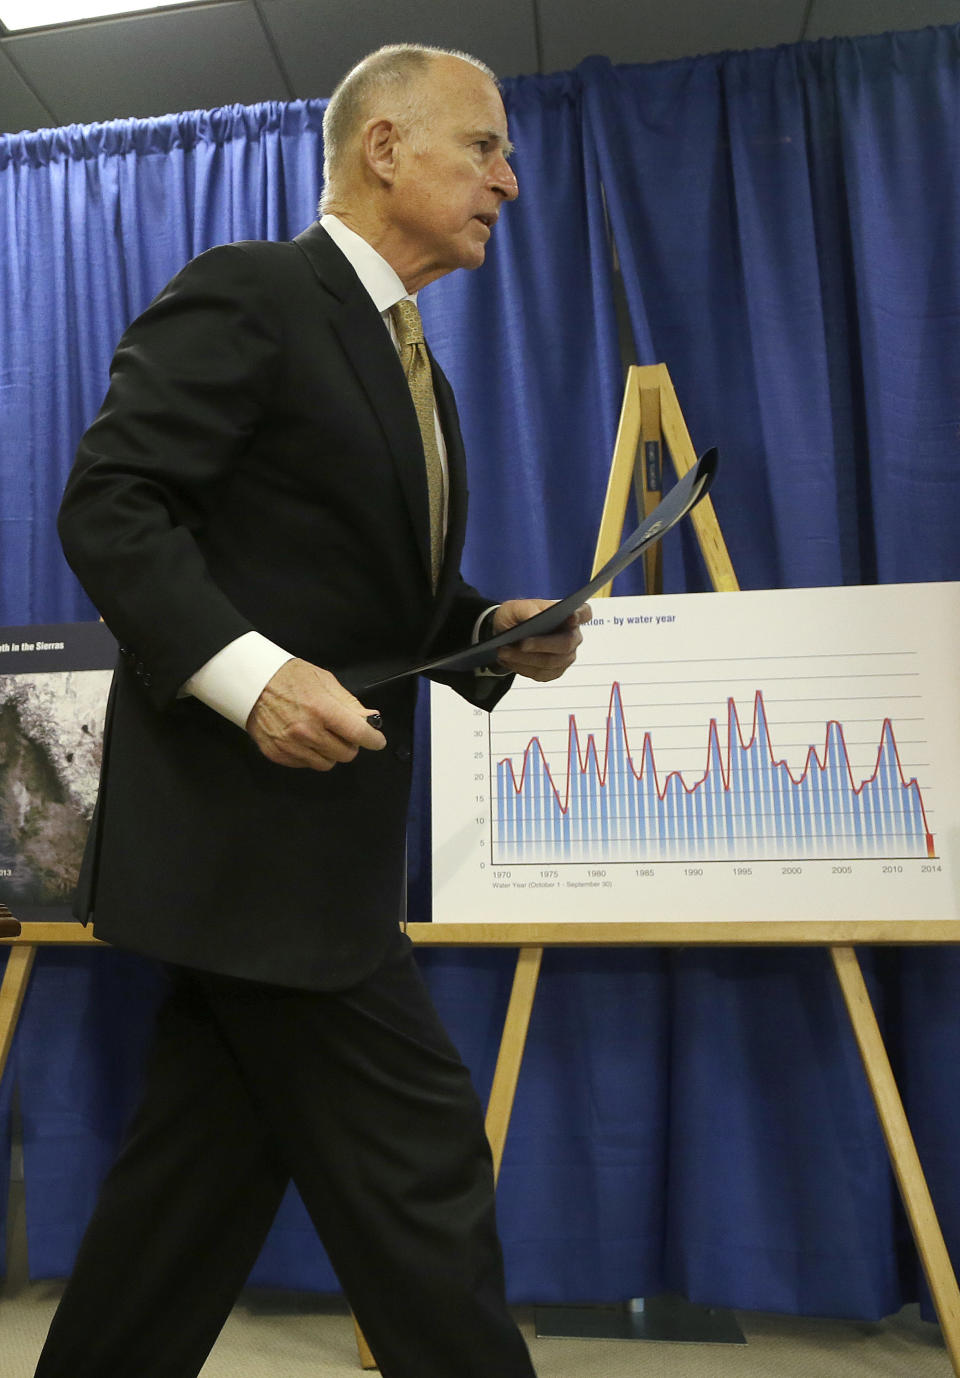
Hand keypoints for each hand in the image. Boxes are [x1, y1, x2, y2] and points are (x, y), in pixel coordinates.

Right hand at [246, 658, 385, 770]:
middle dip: (350, 744)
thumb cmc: (289, 677)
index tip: (377, 741)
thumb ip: (349, 703)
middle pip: (345, 754)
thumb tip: (370, 719)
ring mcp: (290, 746)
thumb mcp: (324, 680)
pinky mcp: (277, 754)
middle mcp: (307, 731)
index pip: (358, 734)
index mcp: (321, 709)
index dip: (373, 739)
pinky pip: (306, 765)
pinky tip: (305, 739)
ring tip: (323, 735)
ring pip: (327, 763)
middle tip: (343, 732)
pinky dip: (311, 755)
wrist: (251, 682)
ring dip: (330, 752)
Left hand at [490, 600, 591, 681]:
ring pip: (551, 662)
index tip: (571, 617)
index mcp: (568, 614)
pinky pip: (541, 673)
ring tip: (504, 652)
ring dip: (525, 658)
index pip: (584, 613)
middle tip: (522, 644)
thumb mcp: (515, 607)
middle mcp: (572, 636)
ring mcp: (565, 656)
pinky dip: (522, 668)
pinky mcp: (554, 671)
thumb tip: (535, 618)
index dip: (581, 616)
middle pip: (566, 643)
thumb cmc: (516, 616)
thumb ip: (527, 610)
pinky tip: (508, 660)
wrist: (505, 634)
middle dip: (542, 645)